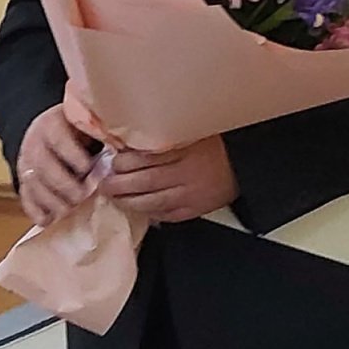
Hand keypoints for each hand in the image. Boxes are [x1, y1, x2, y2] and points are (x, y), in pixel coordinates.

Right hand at [16, 103, 98, 226]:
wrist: (50, 133)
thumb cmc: (76, 130)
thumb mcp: (87, 122)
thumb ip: (99, 131)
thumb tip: (118, 144)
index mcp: (52, 125)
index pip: (58, 138)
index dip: (73, 155)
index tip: (88, 167)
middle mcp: (34, 144)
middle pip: (43, 165)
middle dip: (63, 184)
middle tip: (82, 196)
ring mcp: (26, 165)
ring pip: (32, 184)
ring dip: (51, 201)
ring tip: (69, 210)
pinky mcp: (24, 183)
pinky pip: (25, 198)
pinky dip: (35, 212)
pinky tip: (48, 220)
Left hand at [99, 138, 238, 223]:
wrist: (244, 166)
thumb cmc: (216, 145)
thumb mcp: (192, 133)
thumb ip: (166, 138)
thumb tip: (133, 143)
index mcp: (185, 152)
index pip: (147, 159)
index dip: (126, 162)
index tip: (113, 160)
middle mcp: (186, 175)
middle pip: (145, 182)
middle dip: (120, 184)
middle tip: (104, 183)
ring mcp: (189, 196)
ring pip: (151, 202)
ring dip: (128, 201)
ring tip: (114, 197)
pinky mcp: (194, 211)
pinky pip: (166, 215)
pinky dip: (149, 213)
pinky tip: (137, 208)